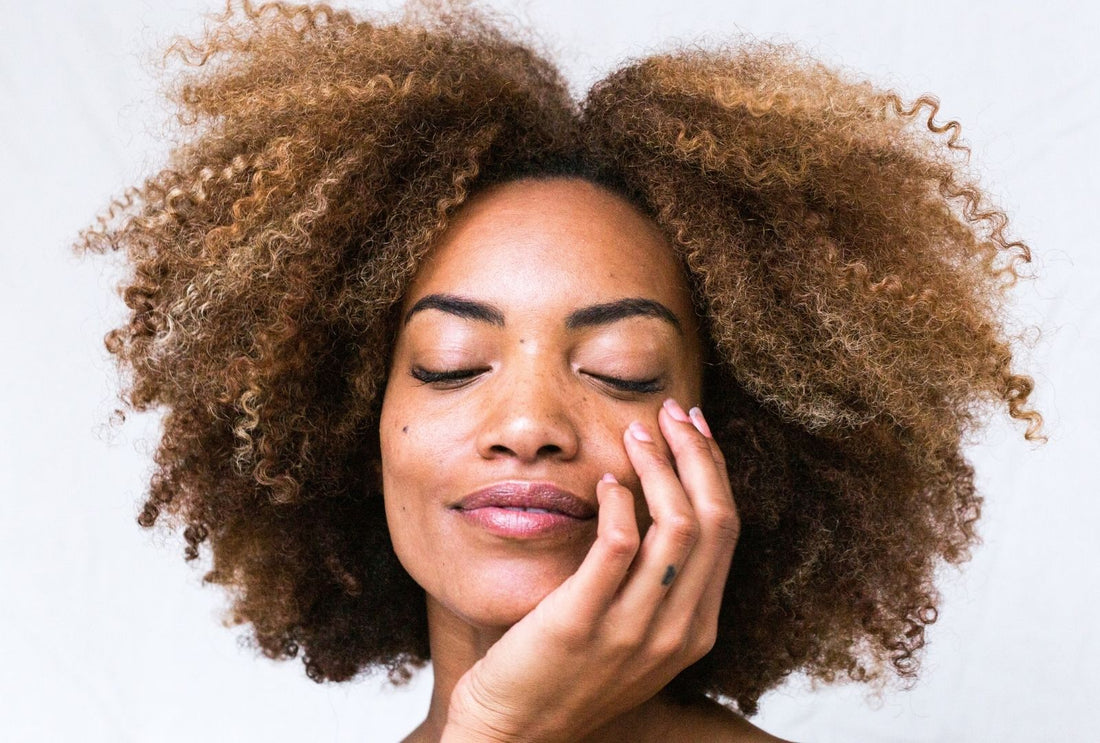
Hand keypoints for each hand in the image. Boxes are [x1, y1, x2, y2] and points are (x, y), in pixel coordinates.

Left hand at [441, 398, 740, 741]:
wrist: (515, 733)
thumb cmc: (568, 673)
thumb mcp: (634, 633)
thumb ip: (657, 581)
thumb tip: (659, 500)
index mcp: (696, 628)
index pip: (726, 530)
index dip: (714, 469)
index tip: (694, 427)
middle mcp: (676, 631)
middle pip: (713, 521)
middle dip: (697, 453)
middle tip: (670, 411)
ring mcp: (632, 631)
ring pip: (677, 527)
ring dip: (660, 466)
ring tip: (635, 433)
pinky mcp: (582, 623)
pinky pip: (617, 546)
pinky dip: (619, 502)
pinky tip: (605, 480)